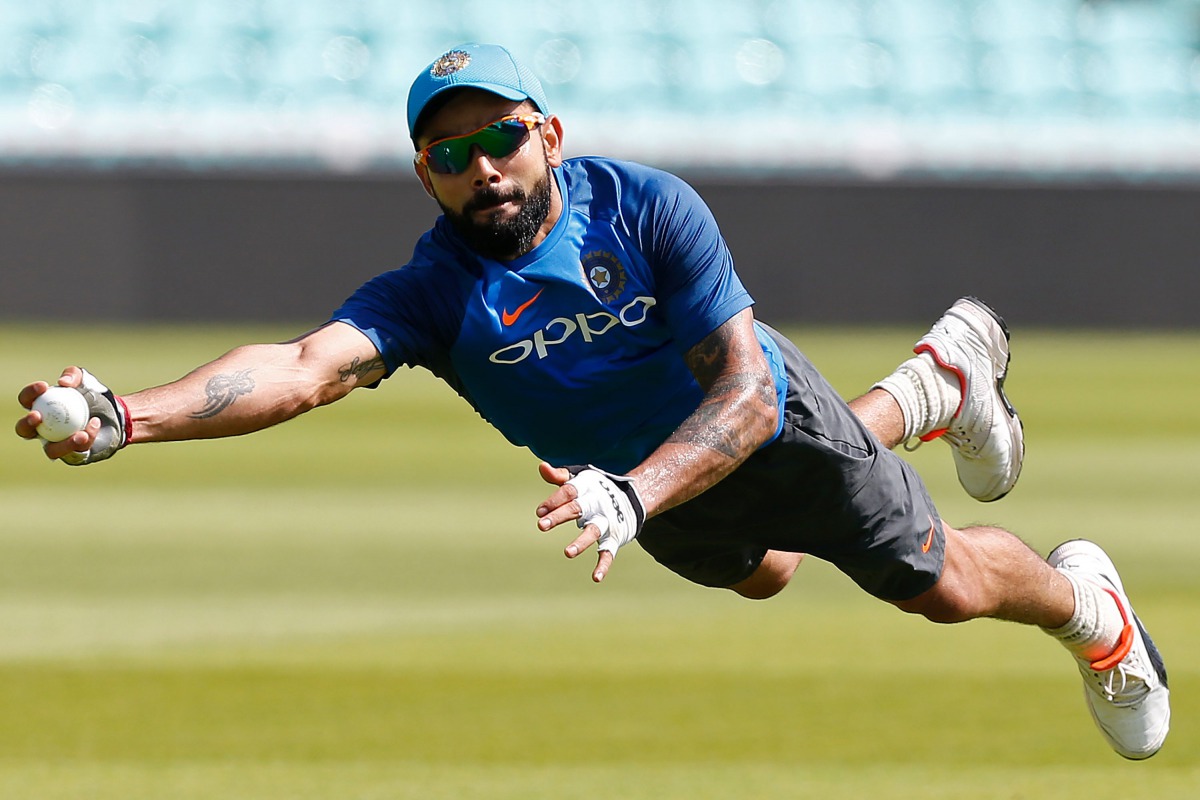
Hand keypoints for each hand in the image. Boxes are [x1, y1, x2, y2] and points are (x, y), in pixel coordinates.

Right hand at [15, 367, 126, 464]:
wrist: (116, 414)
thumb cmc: (94, 396)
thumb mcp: (85, 381)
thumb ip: (73, 375)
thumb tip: (63, 383)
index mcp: (41, 408)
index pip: (27, 401)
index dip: (30, 393)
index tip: (44, 385)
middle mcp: (43, 429)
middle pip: (24, 430)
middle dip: (26, 424)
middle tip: (39, 416)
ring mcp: (56, 444)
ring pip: (51, 450)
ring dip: (65, 443)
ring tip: (81, 434)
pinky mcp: (73, 455)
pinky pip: (76, 451)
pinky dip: (87, 439)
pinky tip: (95, 425)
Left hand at [535, 462, 644, 582]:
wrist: (632, 496)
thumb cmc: (596, 487)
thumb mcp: (580, 478)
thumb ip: (560, 476)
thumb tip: (541, 467)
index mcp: (586, 488)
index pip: (568, 492)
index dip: (553, 501)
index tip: (539, 512)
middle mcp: (596, 504)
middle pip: (576, 509)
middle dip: (559, 516)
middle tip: (541, 525)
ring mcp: (606, 522)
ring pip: (593, 531)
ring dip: (581, 542)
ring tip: (567, 553)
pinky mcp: (614, 538)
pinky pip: (609, 553)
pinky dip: (604, 565)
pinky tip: (596, 577)